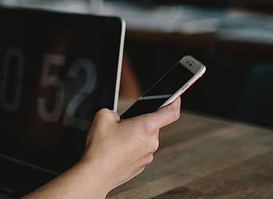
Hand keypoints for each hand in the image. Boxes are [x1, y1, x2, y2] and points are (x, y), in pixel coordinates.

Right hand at [22, 98, 180, 198]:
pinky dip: (130, 148)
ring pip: (144, 139)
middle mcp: (151, 142)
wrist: (95, 174)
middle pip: (151, 125)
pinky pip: (139, 151)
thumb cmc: (101, 148)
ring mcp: (147, 156)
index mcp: (146, 127)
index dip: (176, 102)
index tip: (177, 97)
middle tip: (121, 124)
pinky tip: (116, 150)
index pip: (170, 112)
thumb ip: (113, 111)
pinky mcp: (141, 166)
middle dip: (138, 122)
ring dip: (133, 136)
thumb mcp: (103, 116)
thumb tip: (116, 118)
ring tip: (115, 140)